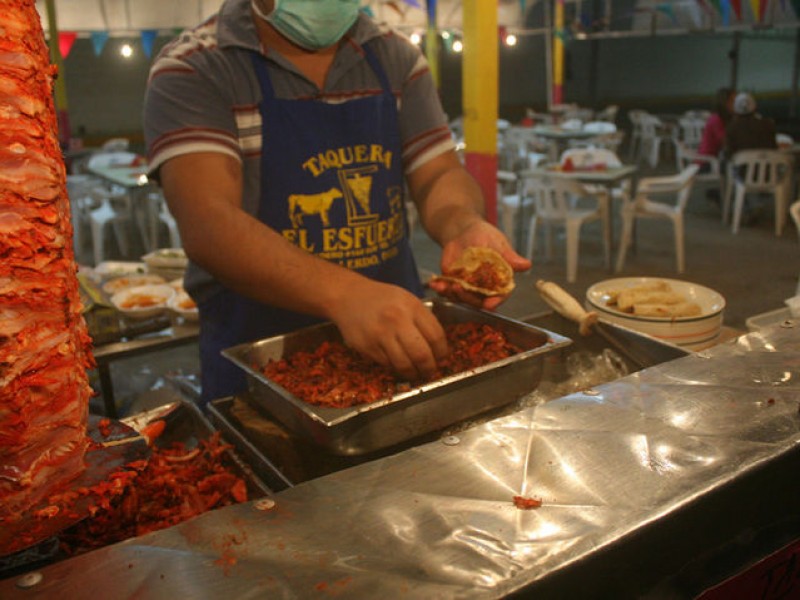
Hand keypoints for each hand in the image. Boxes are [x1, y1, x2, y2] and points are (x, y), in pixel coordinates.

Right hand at [327, 279, 448, 380]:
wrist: (347, 296)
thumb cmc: (381, 298)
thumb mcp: (406, 299)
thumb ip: (422, 319)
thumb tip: (437, 347)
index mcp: (411, 306)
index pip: (436, 336)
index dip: (442, 352)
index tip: (441, 358)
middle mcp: (397, 320)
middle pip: (422, 355)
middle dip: (429, 368)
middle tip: (430, 371)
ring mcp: (380, 335)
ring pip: (404, 365)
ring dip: (413, 373)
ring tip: (415, 373)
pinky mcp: (367, 347)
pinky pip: (387, 365)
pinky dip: (395, 368)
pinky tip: (397, 364)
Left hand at [428, 220, 531, 309]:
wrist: (464, 230)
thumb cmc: (485, 236)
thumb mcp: (498, 244)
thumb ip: (509, 257)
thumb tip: (526, 265)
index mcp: (498, 281)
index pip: (500, 296)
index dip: (495, 301)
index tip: (489, 304)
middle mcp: (483, 288)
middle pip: (478, 301)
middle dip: (469, 298)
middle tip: (460, 289)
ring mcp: (467, 287)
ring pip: (461, 298)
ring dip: (453, 294)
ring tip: (446, 285)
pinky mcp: (452, 283)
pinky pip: (446, 290)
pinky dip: (440, 288)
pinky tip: (435, 284)